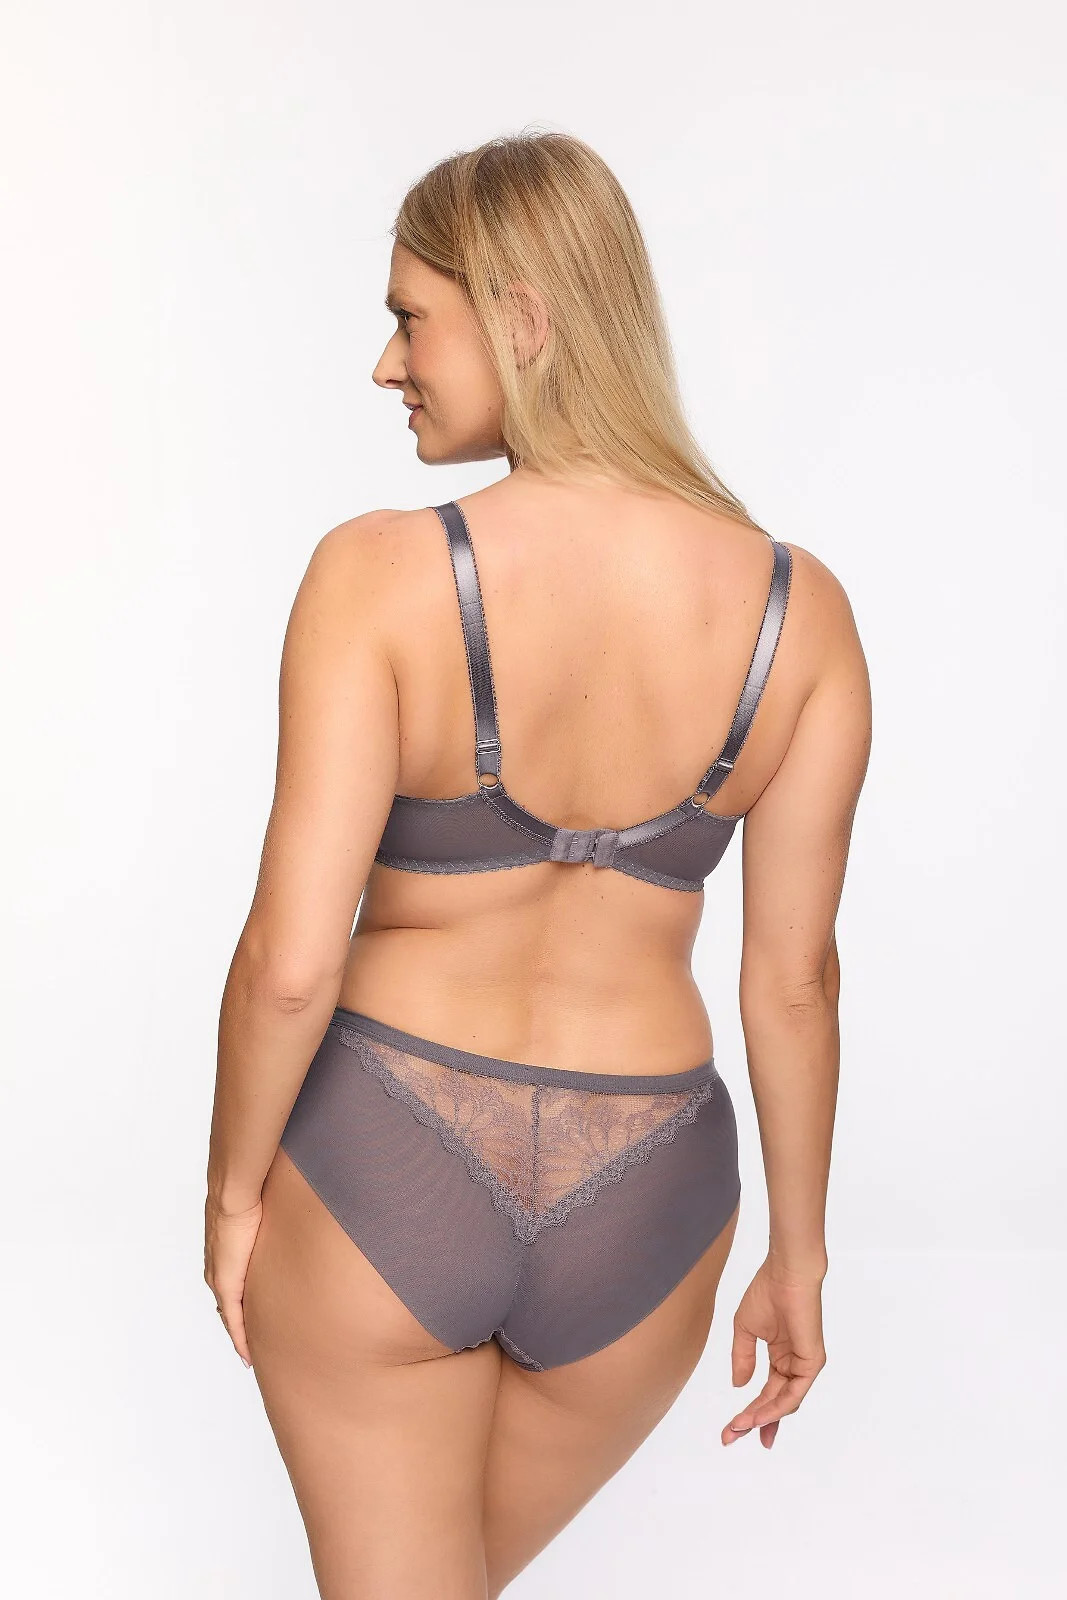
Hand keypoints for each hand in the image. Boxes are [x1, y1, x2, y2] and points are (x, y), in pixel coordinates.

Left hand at [204, 1192, 262, 1368]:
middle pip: (226, 1307)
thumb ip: (267, 1221)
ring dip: (239, 1333)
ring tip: (250, 1352)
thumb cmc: (247, 1194)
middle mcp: (216, 1269)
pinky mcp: (227, 1284)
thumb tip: (284, 1209)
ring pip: (229, 1316)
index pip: (229, 1289)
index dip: (238, 1307)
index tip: (247, 1321)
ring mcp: (219, 1278)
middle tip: (250, 1345)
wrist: (234, 1192)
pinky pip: (233, 1319)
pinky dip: (240, 1338)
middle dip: (237, 1326)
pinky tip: (247, 1354)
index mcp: (223, 1254)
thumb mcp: (259, 1212)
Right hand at [722, 1257, 826, 1449]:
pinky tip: (760, 1414)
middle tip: (731, 1436)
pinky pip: (794, 1392)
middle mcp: (793, 1365)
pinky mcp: (812, 1362)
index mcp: (780, 1357)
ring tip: (741, 1426)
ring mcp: (804, 1365)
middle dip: (753, 1422)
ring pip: (784, 1403)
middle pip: (774, 1403)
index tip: (731, 1429)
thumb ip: (743, 1359)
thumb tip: (739, 1386)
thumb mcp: (745, 1330)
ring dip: (762, 1417)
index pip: (766, 1393)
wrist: (785, 1274)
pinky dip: (777, 1406)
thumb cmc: (767, 1293)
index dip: (749, 1412)